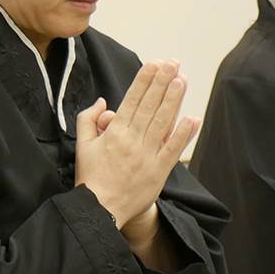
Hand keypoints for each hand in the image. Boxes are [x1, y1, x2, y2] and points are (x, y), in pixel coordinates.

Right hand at [74, 61, 196, 230]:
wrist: (100, 209)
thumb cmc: (91, 177)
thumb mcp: (82, 145)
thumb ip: (87, 119)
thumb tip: (103, 101)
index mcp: (114, 133)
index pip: (132, 100)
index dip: (145, 80)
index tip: (154, 64)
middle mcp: (132, 141)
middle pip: (150, 106)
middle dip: (162, 82)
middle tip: (173, 63)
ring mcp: (147, 156)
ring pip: (163, 122)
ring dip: (174, 100)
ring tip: (182, 80)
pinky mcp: (158, 171)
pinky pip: (173, 149)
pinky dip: (183, 134)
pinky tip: (193, 118)